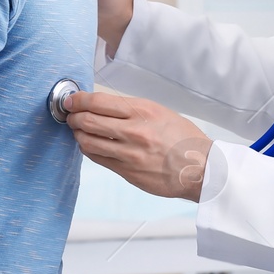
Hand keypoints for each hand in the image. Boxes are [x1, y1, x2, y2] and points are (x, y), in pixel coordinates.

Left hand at [65, 91, 211, 200]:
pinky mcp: (127, 172)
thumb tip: (103, 106)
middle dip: (74, 117)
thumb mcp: (161, 113)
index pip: (99, 102)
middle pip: (89, 121)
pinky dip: (89, 149)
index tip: (72, 100)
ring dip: (78, 134)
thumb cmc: (184, 139)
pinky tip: (89, 145)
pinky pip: (98, 159)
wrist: (202, 169)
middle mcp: (134, 131)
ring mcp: (129, 154)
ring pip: (89, 141)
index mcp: (143, 111)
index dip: (79, 100)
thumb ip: (132, 110)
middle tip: (71, 115)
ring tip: (78, 131)